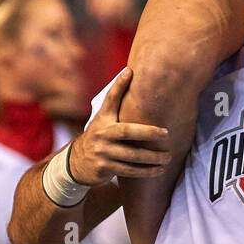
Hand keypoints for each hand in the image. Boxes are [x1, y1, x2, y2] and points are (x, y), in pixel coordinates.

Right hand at [67, 67, 169, 184]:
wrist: (76, 162)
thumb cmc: (99, 135)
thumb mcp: (103, 118)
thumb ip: (116, 100)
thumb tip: (130, 71)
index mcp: (103, 118)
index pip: (111, 98)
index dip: (119, 85)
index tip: (130, 72)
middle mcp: (101, 133)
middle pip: (127, 131)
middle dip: (148, 132)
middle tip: (166, 134)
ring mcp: (102, 152)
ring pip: (131, 156)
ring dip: (151, 158)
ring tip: (168, 157)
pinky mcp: (104, 168)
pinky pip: (129, 171)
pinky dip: (145, 172)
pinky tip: (159, 171)